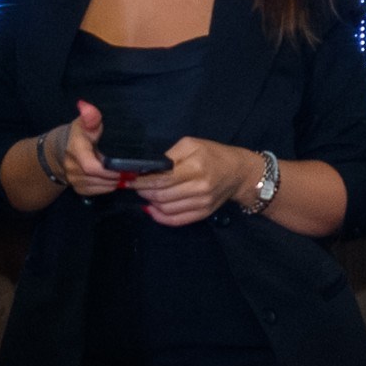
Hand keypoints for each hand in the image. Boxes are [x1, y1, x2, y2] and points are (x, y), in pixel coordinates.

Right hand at [50, 101, 121, 197]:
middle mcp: (72, 167)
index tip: (127, 169)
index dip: (110, 171)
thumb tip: (86, 107)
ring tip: (129, 176)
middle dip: (117, 177)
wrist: (63, 148)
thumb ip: (91, 116)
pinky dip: (109, 187)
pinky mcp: (78, 188)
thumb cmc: (81, 133)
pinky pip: (97, 191)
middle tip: (134, 172)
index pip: (92, 167)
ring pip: (100, 186)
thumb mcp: (86, 122)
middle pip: (99, 178)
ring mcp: (74, 180)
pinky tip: (117, 180)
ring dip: (115, 183)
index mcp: (76, 150)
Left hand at [131, 137, 255, 224]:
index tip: (127, 178)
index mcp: (196, 168)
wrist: (238, 173)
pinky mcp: (202, 214)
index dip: (141, 181)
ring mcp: (201, 204)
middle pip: (161, 195)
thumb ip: (169, 156)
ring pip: (166, 209)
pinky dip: (160, 217)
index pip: (161, 179)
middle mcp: (199, 188)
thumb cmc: (213, 154)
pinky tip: (151, 209)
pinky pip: (176, 220)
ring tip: (145, 193)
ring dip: (150, 202)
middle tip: (133, 185)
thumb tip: (148, 168)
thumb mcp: (192, 144)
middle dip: (142, 191)